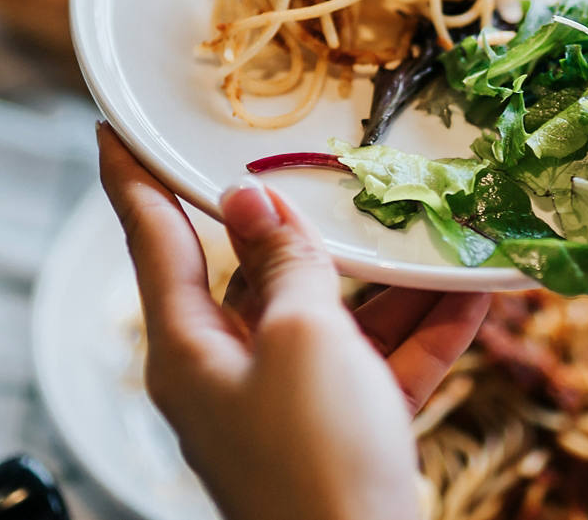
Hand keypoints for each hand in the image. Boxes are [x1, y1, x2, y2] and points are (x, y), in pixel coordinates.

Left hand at [96, 123, 488, 519]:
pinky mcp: (342, 434)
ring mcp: (287, 407)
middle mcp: (229, 374)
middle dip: (303, 227)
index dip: (132, 180)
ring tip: (435, 225)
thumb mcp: (302, 339)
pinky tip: (474, 291)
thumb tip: (250, 204)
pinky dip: (422, 331)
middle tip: (321, 163)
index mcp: (188, 350)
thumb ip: (286, 265)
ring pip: (331, 319)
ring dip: (388, 280)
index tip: (113, 130)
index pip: (152, 242)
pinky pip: (379, 365)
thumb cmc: (316, 458)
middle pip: (256, 277)